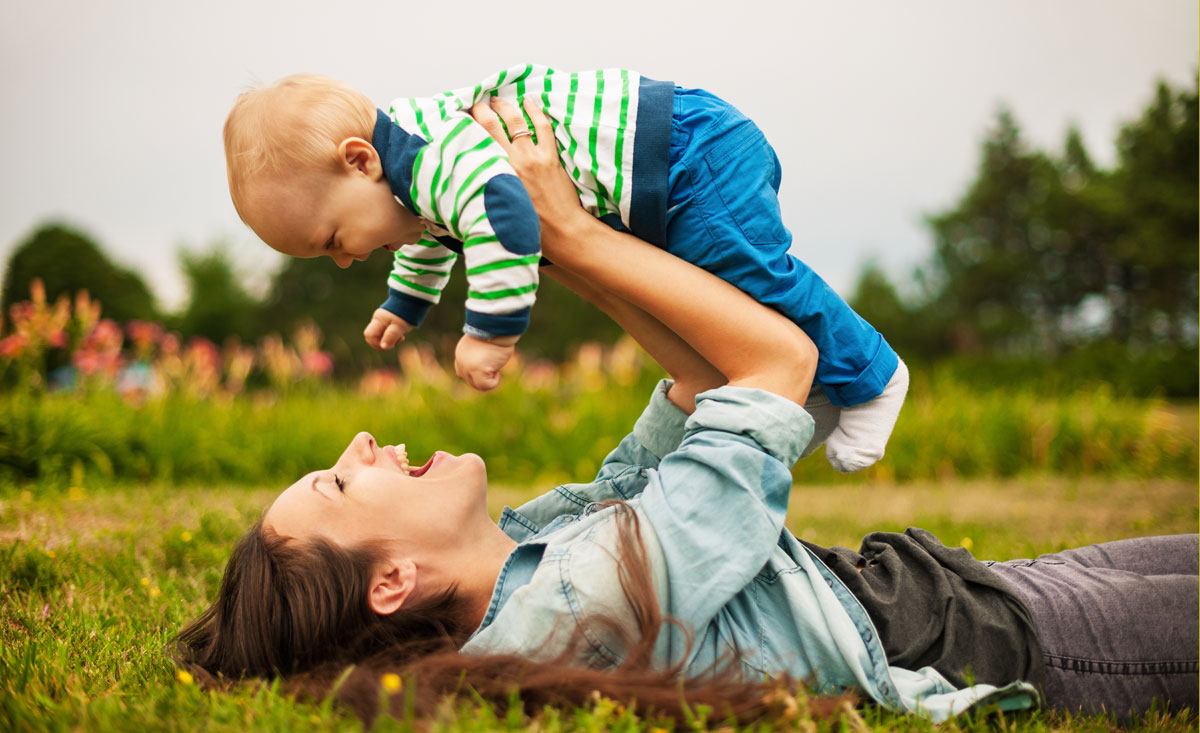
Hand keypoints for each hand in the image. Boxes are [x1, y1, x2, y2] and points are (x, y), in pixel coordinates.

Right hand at [363, 308, 413, 349]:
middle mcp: (378, 320)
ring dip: (390, 340)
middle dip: (383, 343)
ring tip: (401, 336)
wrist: (414, 300)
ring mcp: (382, 321)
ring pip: (380, 336)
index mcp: (378, 320)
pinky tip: (401, 334)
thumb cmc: (406, 313)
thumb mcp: (399, 326)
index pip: (369, 335)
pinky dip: (393, 336)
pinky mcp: (388, 321)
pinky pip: (386, 333)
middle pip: (373, 337)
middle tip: (397, 340)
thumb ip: (390, 336)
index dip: (377, 344)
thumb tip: (383, 347)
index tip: (392, 344)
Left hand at [454, 334, 516, 390]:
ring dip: (489, 380)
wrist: (497, 326)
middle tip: (494, 364)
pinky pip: (486, 386)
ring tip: (496, 366)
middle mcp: (461, 361)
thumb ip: (480, 356)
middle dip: (484, 377)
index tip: (487, 365)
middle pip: (470, 381)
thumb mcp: (483, 344)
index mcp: (461, 353)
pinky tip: (497, 369)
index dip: (475, 373)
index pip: (462, 372)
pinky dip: (494, 382)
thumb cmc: (495, 332)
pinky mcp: (477, 370)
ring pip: (477, 386)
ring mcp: (468, 366)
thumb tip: (488, 366)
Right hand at [469, 97, 590, 257]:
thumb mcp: (495, 209)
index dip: (466, 126)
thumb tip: (466, 184)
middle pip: (491, 125)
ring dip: (505, 107)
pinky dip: (535, 111)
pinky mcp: (550, 156)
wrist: (561, 231)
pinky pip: (542, 126)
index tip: (460, 120)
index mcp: (494, 175)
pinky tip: (528, 101)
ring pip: (516, 121)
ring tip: (497, 101)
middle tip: (476, 106)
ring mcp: (533, 157)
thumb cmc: (528, 227)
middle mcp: (512, 162)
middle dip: (481, 111)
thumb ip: (482, 190)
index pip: (474, 141)